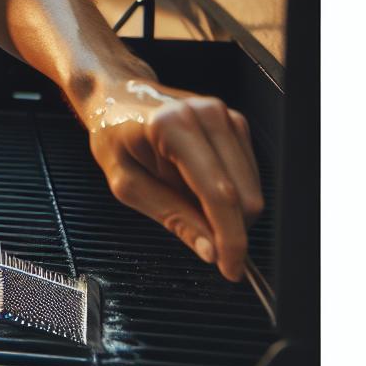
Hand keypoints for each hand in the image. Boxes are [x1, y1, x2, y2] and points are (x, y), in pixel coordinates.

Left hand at [79, 70, 263, 281]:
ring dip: (226, 208)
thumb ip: (172, 216)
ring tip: (183, 193)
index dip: (230, 238)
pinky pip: (247, 174)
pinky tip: (195, 181)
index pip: (218, 195)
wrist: (118, 97)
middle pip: (244, 194)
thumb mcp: (127, 183)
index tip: (231, 268)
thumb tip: (211, 250)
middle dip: (230, 228)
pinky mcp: (235, 121)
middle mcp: (207, 115)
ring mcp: (225, 115)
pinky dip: (227, 190)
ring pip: (251, 187)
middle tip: (197, 233)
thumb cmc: (114, 136)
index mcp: (173, 127)